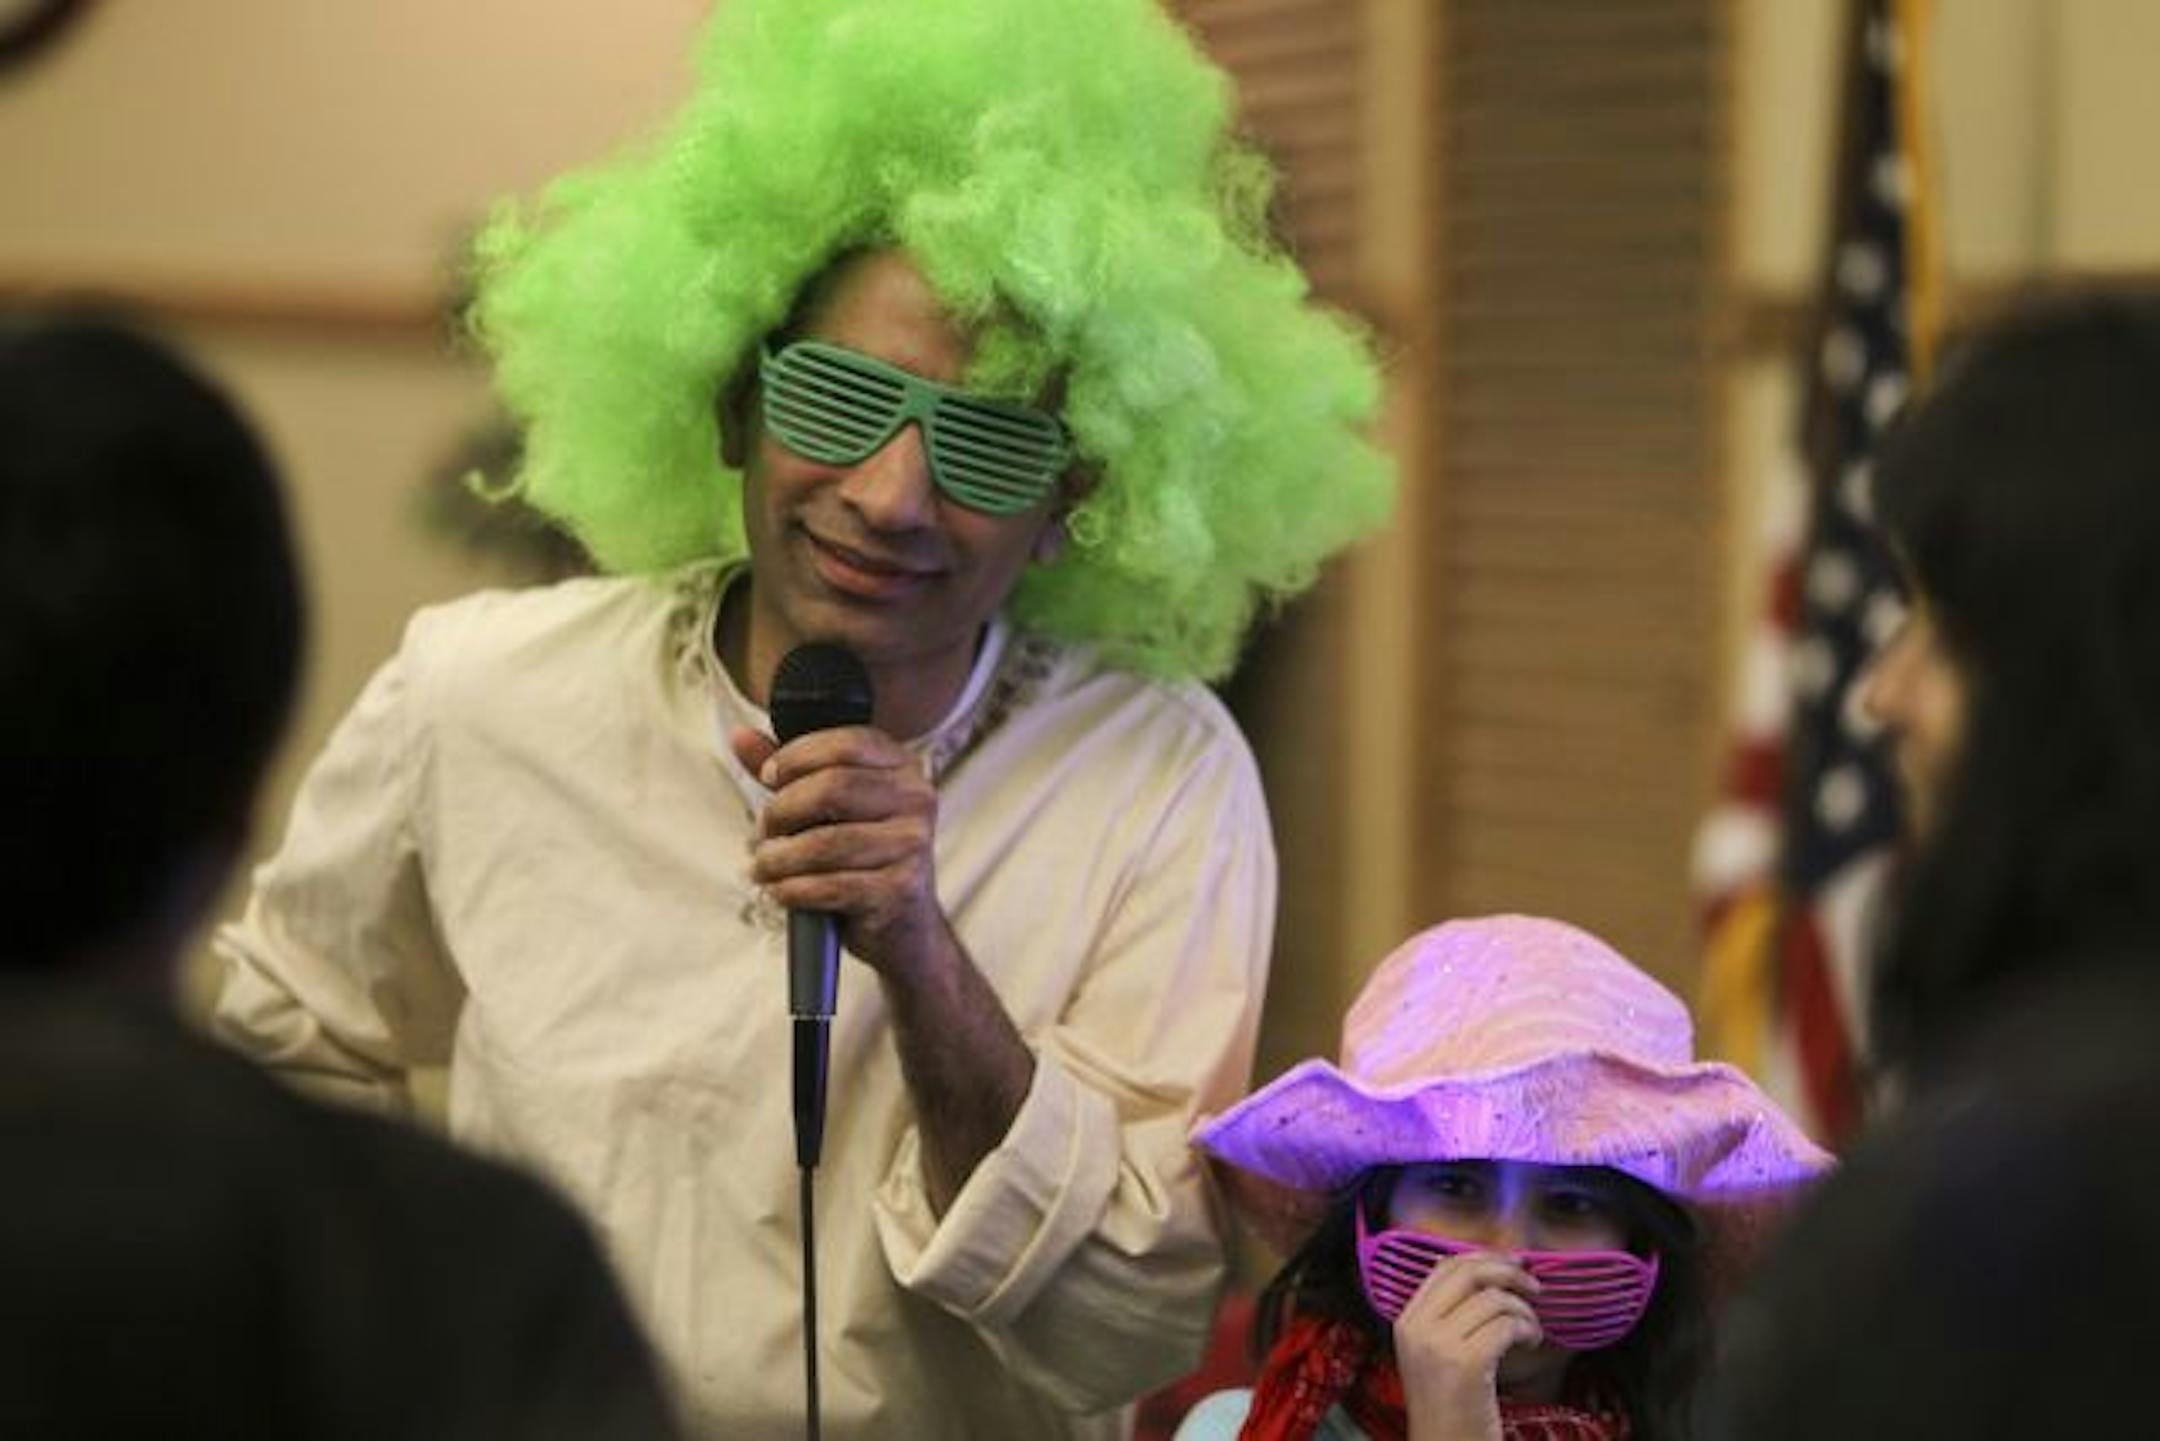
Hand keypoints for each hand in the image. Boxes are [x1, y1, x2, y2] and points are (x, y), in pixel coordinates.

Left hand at [731, 724, 946, 979]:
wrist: (905, 928)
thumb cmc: (862, 859)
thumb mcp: (832, 809)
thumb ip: (791, 771)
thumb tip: (740, 736)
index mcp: (903, 768)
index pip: (847, 743)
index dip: (797, 756)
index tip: (768, 777)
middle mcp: (917, 800)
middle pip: (834, 787)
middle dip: (783, 810)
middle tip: (764, 831)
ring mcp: (913, 845)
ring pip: (826, 842)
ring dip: (779, 857)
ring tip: (763, 866)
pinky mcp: (900, 889)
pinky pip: (831, 886)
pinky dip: (793, 890)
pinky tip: (779, 890)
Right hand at [1393, 1252, 1541, 1440]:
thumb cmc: (1449, 1407)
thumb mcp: (1434, 1354)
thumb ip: (1445, 1313)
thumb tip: (1475, 1267)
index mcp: (1406, 1321)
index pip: (1446, 1266)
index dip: (1486, 1257)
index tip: (1514, 1264)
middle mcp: (1418, 1327)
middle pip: (1469, 1272)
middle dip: (1509, 1272)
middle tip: (1534, 1287)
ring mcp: (1440, 1345)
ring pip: (1494, 1299)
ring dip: (1524, 1311)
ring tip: (1531, 1331)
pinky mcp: (1468, 1364)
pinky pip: (1507, 1325)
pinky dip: (1528, 1330)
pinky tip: (1531, 1344)